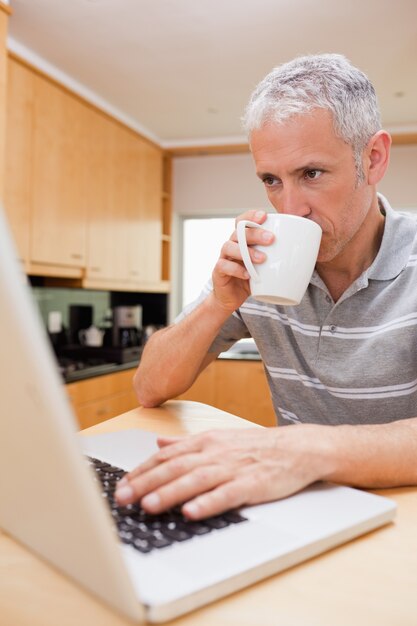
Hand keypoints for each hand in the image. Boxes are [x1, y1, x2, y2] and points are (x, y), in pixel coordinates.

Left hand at [115, 426, 326, 518]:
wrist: (298, 448)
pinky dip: (208, 503)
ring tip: (148, 505)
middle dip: (146, 483)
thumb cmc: (257, 446)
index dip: (142, 471)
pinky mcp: (252, 484)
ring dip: (170, 492)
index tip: (121, 485)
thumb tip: (159, 442)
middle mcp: (215, 453)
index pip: (166, 456)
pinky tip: (192, 512)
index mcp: (206, 442)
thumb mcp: (219, 438)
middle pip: (175, 468)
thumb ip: (187, 443)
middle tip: (122, 498)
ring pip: (195, 480)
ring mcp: (233, 468)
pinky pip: (226, 494)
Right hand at [211, 209, 273, 312]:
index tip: (264, 216)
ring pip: (229, 246)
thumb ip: (279, 257)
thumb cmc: (252, 279)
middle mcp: (231, 245)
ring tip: (262, 259)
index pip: (243, 221)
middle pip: (239, 232)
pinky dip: (236, 269)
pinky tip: (247, 274)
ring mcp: (223, 257)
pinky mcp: (218, 272)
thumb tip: (308, 251)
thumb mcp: (267, 266)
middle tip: (271, 239)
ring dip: (247, 251)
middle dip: (255, 233)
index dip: (251, 215)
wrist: (231, 298)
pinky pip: (223, 266)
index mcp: (243, 240)